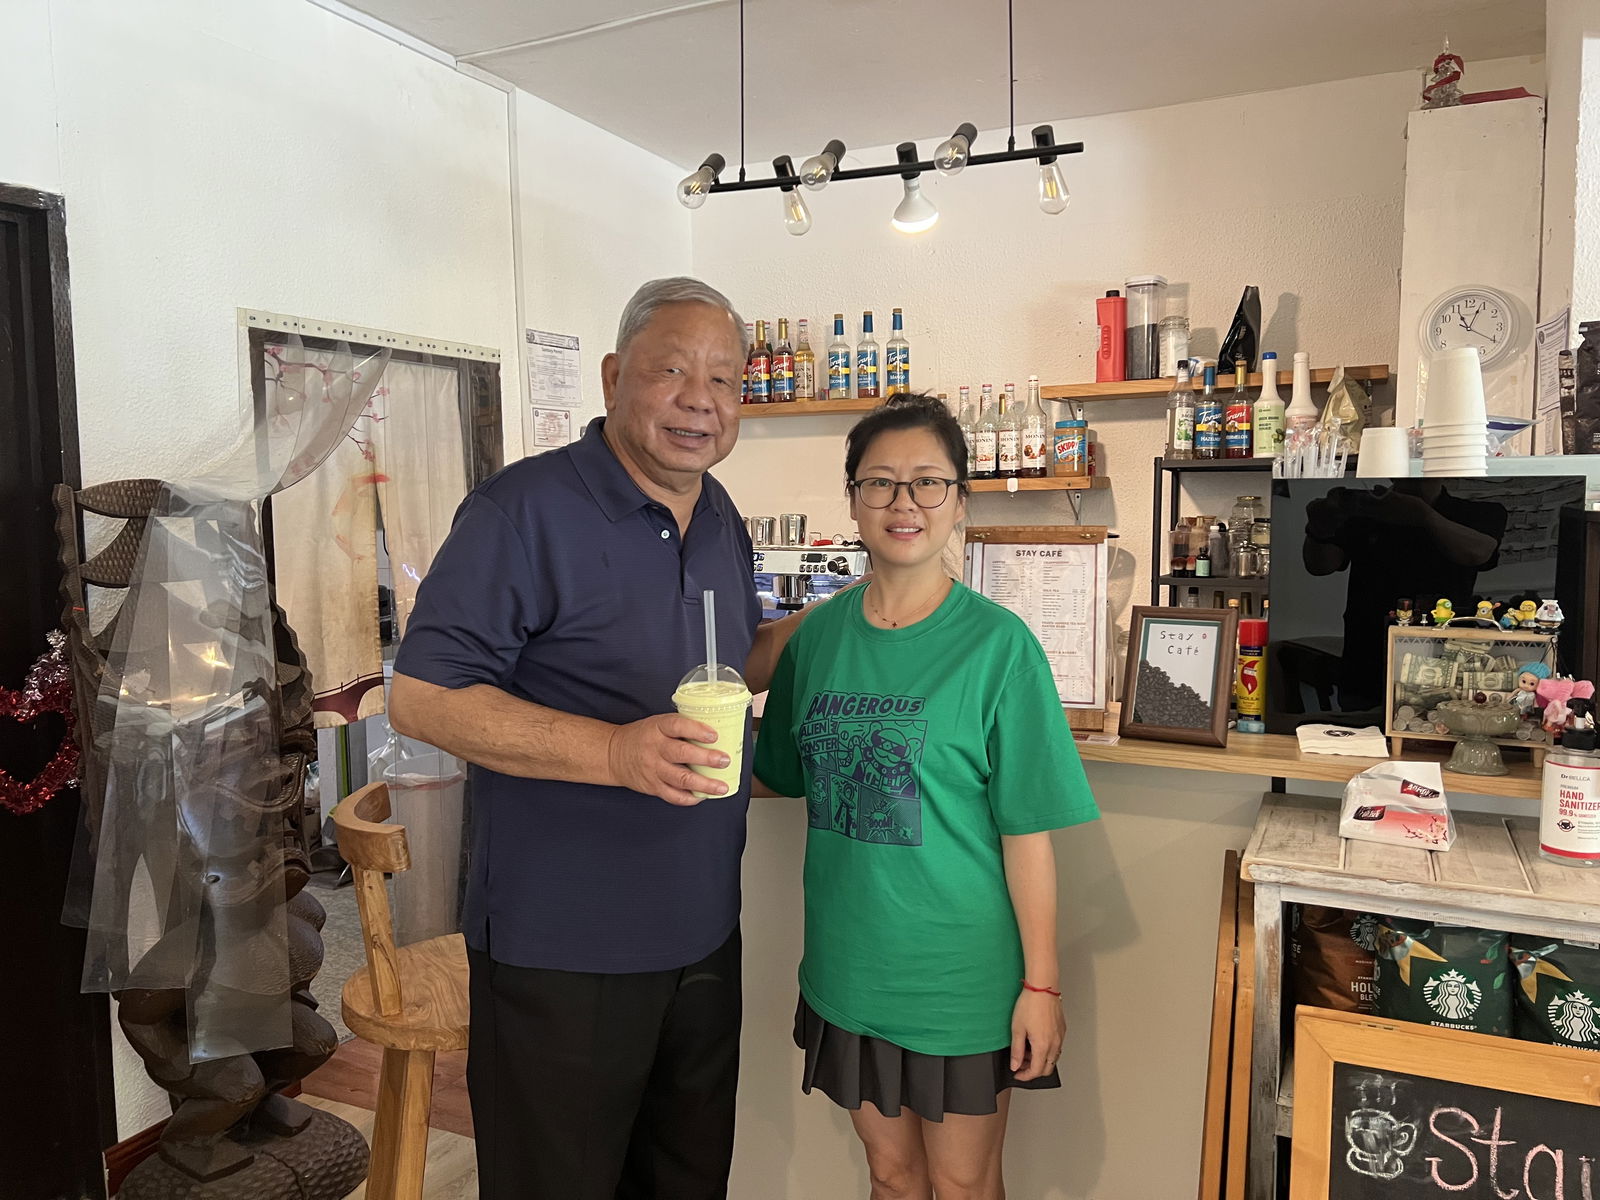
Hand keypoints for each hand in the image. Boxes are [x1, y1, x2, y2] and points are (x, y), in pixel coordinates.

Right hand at [607, 714, 730, 806]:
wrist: (614, 754)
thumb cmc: (643, 736)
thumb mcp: (658, 723)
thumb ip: (681, 728)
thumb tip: (716, 731)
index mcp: (657, 728)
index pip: (677, 726)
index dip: (696, 730)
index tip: (713, 735)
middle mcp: (655, 748)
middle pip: (682, 754)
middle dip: (706, 758)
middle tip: (724, 760)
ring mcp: (653, 769)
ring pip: (680, 779)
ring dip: (704, 784)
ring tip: (721, 786)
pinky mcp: (652, 786)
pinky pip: (673, 796)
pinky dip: (689, 798)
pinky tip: (703, 796)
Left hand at [1009, 988, 1064, 1080]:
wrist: (1042, 988)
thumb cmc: (1030, 1004)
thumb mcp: (1017, 1029)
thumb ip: (1016, 1050)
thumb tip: (1015, 1065)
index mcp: (1043, 1046)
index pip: (1036, 1071)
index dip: (1025, 1076)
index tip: (1017, 1074)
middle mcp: (1055, 1044)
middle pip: (1047, 1068)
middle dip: (1033, 1070)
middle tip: (1021, 1064)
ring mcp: (1060, 1037)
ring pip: (1053, 1059)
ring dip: (1040, 1060)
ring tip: (1026, 1050)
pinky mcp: (1062, 1030)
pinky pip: (1056, 1047)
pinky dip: (1047, 1050)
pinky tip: (1036, 1041)